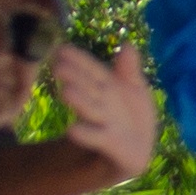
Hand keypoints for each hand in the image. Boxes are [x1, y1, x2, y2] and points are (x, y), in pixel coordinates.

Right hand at [44, 43, 160, 181]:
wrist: (137, 148)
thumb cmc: (131, 114)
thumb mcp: (135, 89)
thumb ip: (129, 70)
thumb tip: (128, 45)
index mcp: (106, 85)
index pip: (91, 69)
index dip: (79, 60)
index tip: (61, 49)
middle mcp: (101, 102)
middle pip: (88, 88)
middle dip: (75, 78)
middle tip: (58, 67)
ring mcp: (104, 122)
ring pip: (90, 109)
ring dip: (79, 101)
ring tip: (66, 92)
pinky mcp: (110, 143)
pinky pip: (98, 137)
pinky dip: (87, 134)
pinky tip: (72, 131)